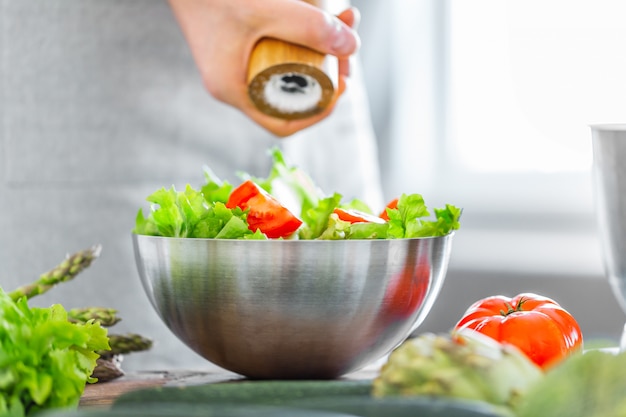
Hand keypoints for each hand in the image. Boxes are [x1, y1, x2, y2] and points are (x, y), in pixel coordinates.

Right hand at [168, 0, 359, 136]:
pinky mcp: (240, 44)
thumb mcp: (265, 8)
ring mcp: (236, 63)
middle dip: (329, 73)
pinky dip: (304, 36)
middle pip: (292, 95)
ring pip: (289, 69)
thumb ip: (308, 26)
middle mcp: (234, 82)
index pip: (282, 122)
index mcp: (232, 89)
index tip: (341, 88)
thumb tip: (352, 47)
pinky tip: (326, 12)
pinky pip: (280, 51)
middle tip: (349, 51)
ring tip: (345, 18)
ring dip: (322, 48)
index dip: (318, 113)